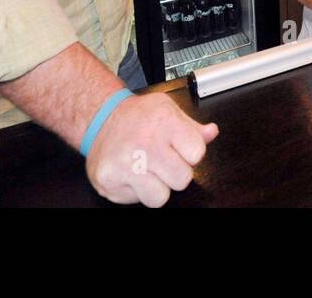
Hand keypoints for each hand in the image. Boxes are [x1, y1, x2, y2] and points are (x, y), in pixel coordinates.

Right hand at [85, 92, 218, 206]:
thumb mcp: (168, 110)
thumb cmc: (137, 116)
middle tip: (161, 159)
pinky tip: (130, 172)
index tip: (179, 147)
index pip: (197, 153)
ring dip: (156, 187)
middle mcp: (144, 142)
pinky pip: (137, 201)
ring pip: (160, 197)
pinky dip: (136, 190)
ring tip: (146, 168)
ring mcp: (125, 163)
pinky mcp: (109, 180)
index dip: (190, 153)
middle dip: (175, 172)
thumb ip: (193, 127)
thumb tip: (211, 133)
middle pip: (182, 180)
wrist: (100, 117)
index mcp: (164, 121)